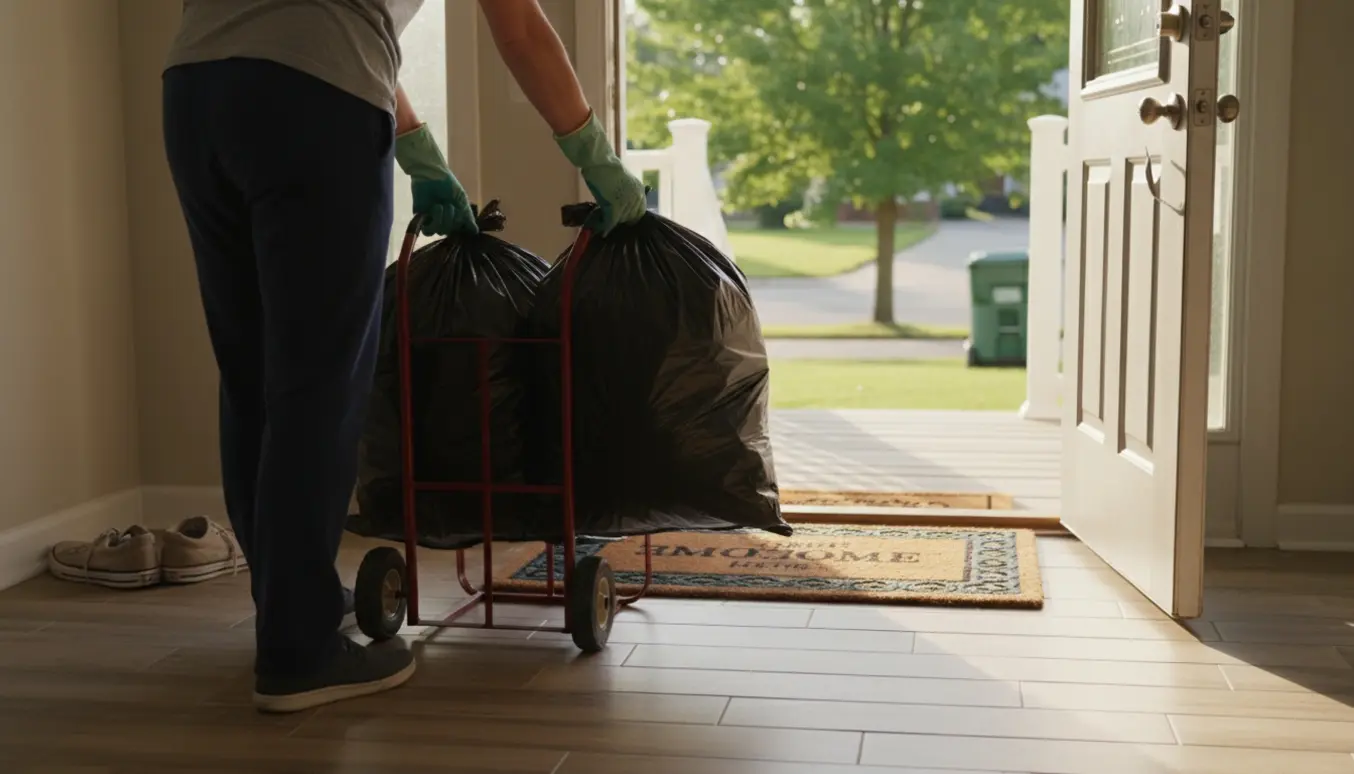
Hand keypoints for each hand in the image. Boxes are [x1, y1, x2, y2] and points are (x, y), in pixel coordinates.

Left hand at [394, 123, 477, 236]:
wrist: (430, 174)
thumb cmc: (447, 183)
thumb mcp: (461, 199)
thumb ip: (467, 216)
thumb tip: (475, 231)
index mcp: (454, 215)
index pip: (459, 229)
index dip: (461, 226)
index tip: (461, 216)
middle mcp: (444, 219)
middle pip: (449, 232)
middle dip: (451, 219)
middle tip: (449, 205)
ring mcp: (432, 219)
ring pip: (439, 232)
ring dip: (441, 220)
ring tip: (439, 206)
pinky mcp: (420, 218)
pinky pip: (427, 231)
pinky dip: (432, 223)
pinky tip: (433, 210)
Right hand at [554, 111, 646, 233]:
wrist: (599, 161)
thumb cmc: (606, 168)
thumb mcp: (621, 183)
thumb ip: (624, 195)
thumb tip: (618, 208)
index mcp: (640, 191)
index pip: (640, 212)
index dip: (630, 218)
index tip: (622, 221)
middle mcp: (637, 197)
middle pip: (631, 218)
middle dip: (621, 222)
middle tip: (609, 223)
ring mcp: (627, 202)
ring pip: (620, 221)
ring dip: (611, 224)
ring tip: (602, 226)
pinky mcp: (616, 206)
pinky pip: (611, 221)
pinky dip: (605, 227)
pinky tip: (601, 231)